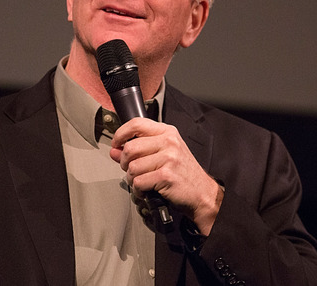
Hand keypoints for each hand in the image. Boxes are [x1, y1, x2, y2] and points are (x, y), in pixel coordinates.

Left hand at [110, 118, 221, 234]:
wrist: (203, 192)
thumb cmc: (183, 173)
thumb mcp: (164, 154)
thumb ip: (138, 150)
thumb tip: (114, 151)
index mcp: (167, 132)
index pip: (136, 124)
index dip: (120, 134)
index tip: (116, 144)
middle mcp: (169, 142)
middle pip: (130, 148)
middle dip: (124, 162)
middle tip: (130, 169)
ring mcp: (169, 158)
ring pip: (132, 167)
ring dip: (132, 179)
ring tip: (142, 181)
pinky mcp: (166, 176)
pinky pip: (139, 182)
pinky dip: (138, 190)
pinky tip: (146, 190)